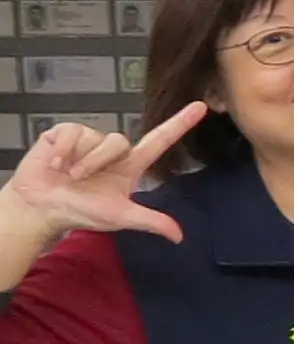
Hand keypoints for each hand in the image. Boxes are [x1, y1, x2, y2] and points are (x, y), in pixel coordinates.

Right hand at [0, 104, 205, 251]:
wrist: (42, 207)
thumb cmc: (81, 211)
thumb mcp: (119, 217)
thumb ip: (150, 221)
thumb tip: (179, 236)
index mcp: (130, 165)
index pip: (160, 140)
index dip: (180, 124)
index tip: (201, 107)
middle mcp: (112, 149)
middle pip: (119, 142)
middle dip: (97, 162)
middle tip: (79, 180)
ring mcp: (89, 138)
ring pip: (94, 137)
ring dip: (79, 159)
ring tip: (66, 174)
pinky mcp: (65, 132)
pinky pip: (70, 132)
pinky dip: (61, 151)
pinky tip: (53, 164)